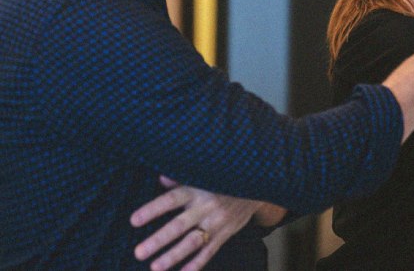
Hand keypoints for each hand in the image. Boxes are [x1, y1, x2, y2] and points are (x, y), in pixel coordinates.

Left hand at [130, 175, 261, 270]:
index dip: (153, 210)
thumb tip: (160, 179)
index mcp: (197, 189)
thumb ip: (181, 179)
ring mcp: (217, 222)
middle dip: (159, 240)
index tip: (134, 220)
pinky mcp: (226, 233)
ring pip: (193, 242)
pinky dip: (197, 264)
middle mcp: (206, 206)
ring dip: (173, 256)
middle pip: (179, 225)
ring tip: (155, 267)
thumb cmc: (222, 179)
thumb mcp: (203, 174)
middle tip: (139, 252)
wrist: (257, 185)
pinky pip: (210, 251)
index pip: (171, 200)